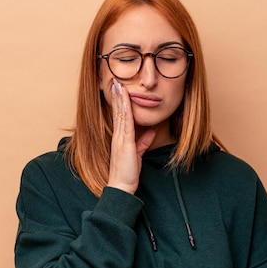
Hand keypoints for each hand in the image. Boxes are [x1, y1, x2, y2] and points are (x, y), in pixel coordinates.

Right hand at [106, 79, 155, 194]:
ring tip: (118, 84)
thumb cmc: (128, 173)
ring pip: (120, 115)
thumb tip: (150, 131)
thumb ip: (143, 142)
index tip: (120, 88)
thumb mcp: (138, 154)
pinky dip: (125, 111)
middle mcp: (117, 136)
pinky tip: (126, 101)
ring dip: (120, 98)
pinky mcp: (124, 144)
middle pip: (118, 111)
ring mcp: (120, 139)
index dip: (119, 101)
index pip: (120, 115)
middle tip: (115, 80)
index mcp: (120, 138)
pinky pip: (125, 124)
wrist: (121, 187)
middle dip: (117, 95)